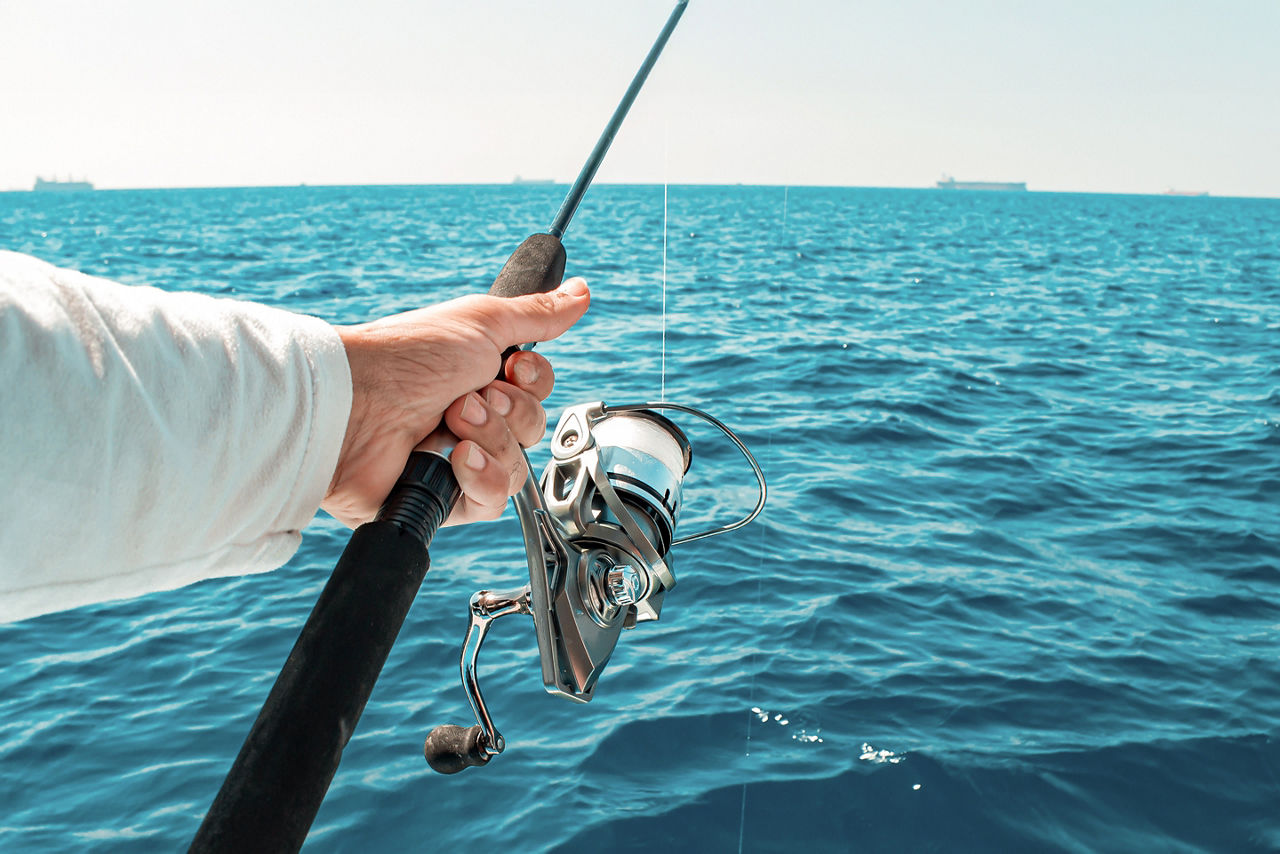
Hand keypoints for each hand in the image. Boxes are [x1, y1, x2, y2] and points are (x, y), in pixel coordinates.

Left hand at [323, 278, 589, 527]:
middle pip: (533, 429)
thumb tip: (581, 291)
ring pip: (518, 468)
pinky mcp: (444, 500)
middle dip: (510, 413)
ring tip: (451, 423)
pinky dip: (480, 478)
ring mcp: (457, 461)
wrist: (356, 407)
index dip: (534, 382)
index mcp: (477, 377)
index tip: (511, 365)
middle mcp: (470, 419)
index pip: (537, 392)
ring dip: (492, 441)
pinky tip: (453, 460)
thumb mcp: (482, 323)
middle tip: (468, 397)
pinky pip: (492, 502)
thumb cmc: (406, 357)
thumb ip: (536, 313)